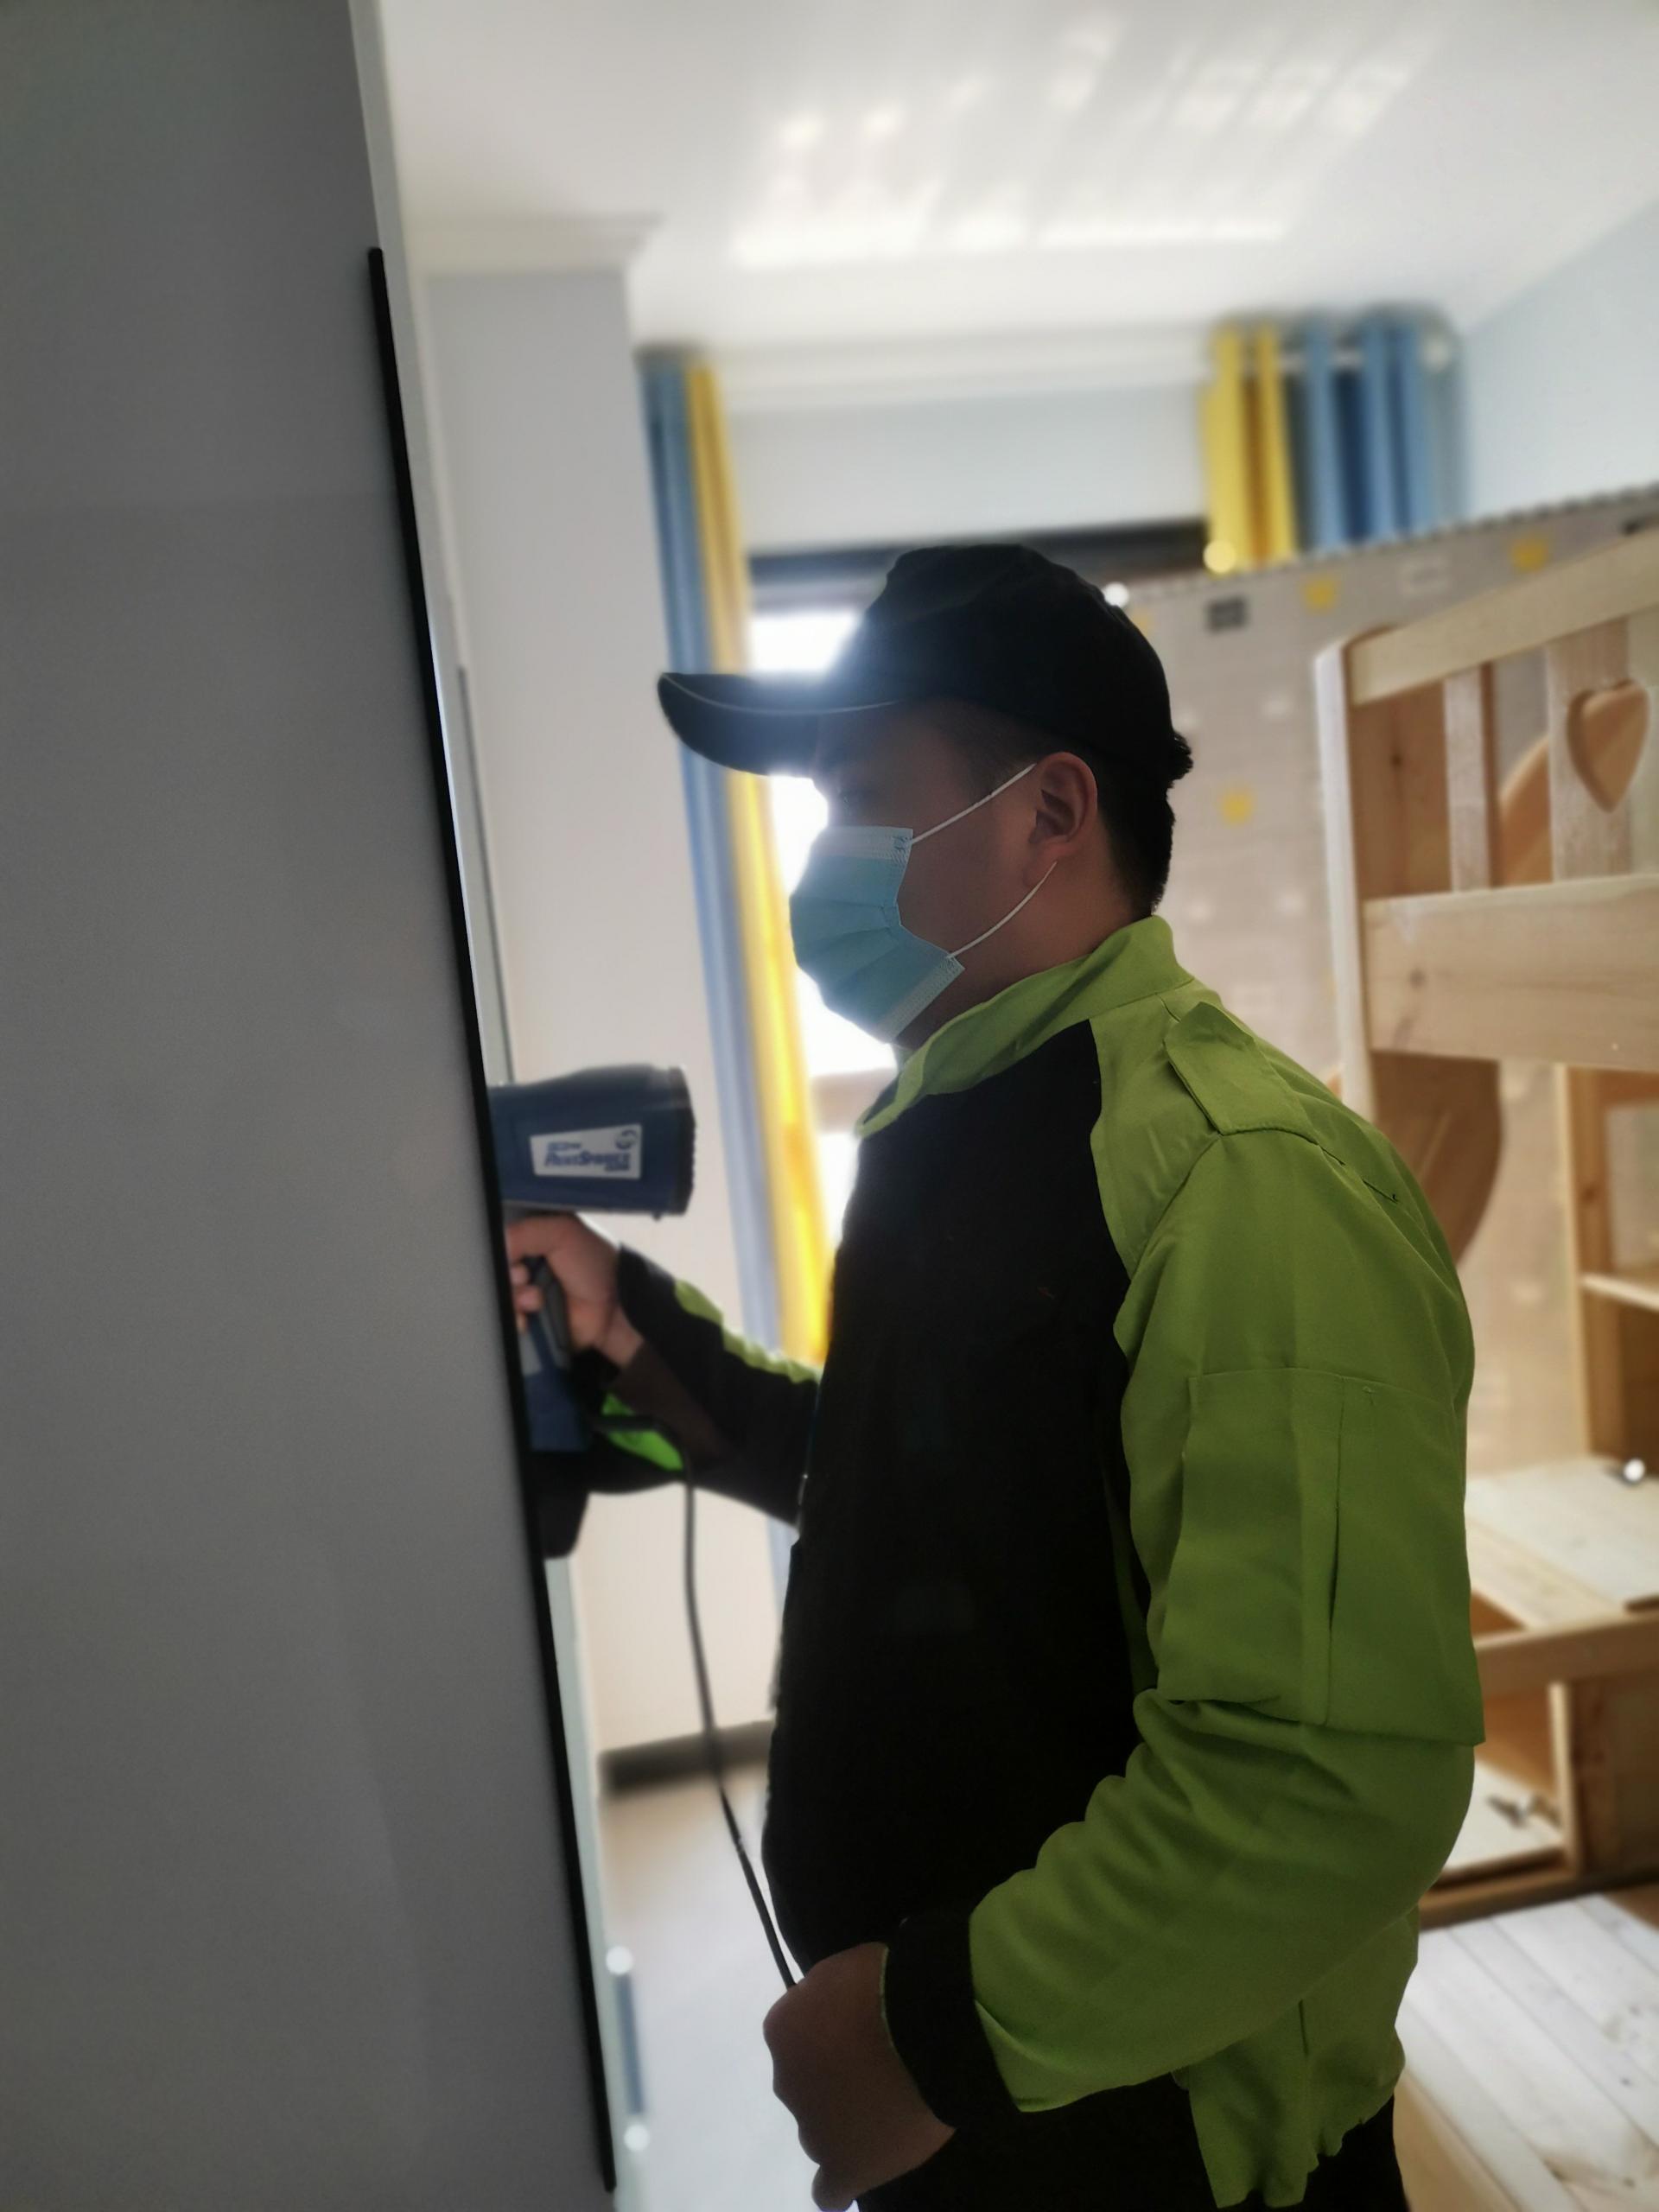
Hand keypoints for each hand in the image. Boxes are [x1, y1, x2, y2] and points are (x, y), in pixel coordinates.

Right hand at [504, 1213, 641, 1366]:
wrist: (614, 1307)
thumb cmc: (595, 1263)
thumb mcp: (563, 1232)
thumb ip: (526, 1231)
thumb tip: (498, 1246)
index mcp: (531, 1241)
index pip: (499, 1244)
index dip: (500, 1252)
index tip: (512, 1257)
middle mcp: (525, 1266)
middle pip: (495, 1273)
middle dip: (506, 1278)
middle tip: (524, 1278)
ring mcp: (525, 1295)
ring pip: (499, 1298)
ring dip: (512, 1300)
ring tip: (535, 1301)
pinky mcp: (528, 1320)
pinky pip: (507, 1321)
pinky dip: (513, 1321)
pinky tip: (527, 1320)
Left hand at [763, 1942, 955, 2209]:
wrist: (926, 2027)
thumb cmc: (889, 1983)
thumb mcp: (845, 1968)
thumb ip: (829, 1996)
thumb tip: (837, 2010)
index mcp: (783, 2029)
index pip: (799, 2034)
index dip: (832, 2032)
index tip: (864, 2026)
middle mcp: (787, 2079)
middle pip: (807, 2082)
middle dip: (835, 2075)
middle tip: (881, 2063)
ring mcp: (813, 2128)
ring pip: (819, 2129)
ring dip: (843, 2118)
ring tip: (889, 2107)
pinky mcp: (846, 2165)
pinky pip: (829, 2189)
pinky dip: (840, 2181)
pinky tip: (856, 2171)